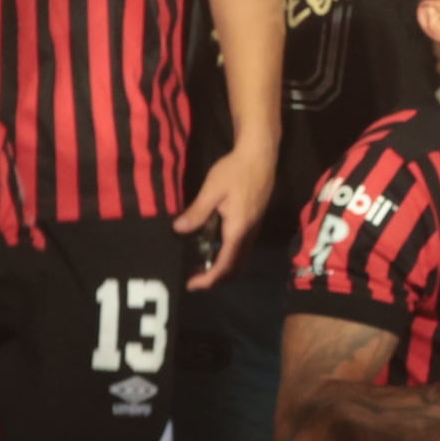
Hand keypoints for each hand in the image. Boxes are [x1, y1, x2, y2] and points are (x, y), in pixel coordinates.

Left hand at [175, 135, 277, 287]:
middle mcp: (249, 234)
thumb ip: (197, 212)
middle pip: (235, 268)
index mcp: (238, 229)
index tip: (192, 285)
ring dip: (222, 269)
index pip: (225, 264)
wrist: (260, 155)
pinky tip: (211, 249)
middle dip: (216, 280)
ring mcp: (254, 229)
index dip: (209, 279)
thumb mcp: (212, 189)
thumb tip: (178, 230)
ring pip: (240, 260)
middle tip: (194, 281)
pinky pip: (241, 249)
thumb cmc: (236, 170)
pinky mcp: (253, 223)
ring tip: (200, 268)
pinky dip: (227, 257)